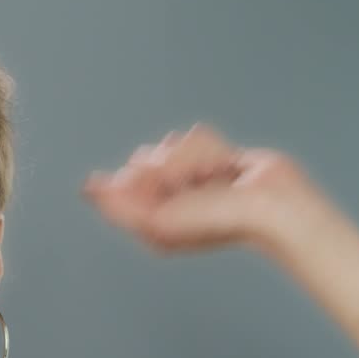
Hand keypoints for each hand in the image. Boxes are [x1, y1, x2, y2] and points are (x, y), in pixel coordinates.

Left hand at [80, 123, 334, 254]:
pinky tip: (227, 167)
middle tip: (191, 187)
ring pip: (171, 143)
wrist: (269, 206)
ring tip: (214, 179)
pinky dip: (213, 148)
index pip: (121, 182)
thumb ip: (120, 206)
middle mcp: (164, 195)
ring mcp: (188, 174)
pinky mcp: (210, 155)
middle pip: (143, 158)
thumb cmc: (217, 222)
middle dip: (168, 168)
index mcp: (148, 215)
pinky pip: (196, 134)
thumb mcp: (157, 223)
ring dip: (194, 159)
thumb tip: (89, 188)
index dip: (138, 181)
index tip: (162, 192)